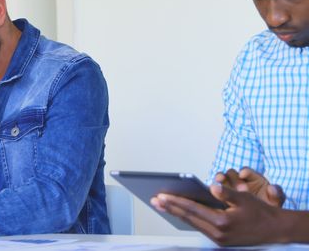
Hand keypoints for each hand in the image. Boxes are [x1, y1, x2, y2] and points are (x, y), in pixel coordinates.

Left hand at [151, 185, 286, 245]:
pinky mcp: (219, 241)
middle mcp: (218, 233)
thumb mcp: (245, 198)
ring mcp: (218, 239)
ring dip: (175, 213)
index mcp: (222, 221)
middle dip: (170, 208)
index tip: (161, 195)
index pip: (192, 209)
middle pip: (188, 218)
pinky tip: (178, 212)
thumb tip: (212, 186)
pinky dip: (187, 219)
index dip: (175, 201)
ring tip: (161, 205)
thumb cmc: (260, 212)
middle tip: (154, 200)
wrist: (275, 231)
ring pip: (191, 223)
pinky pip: (199, 228)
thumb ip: (226, 193)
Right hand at [214, 168, 284, 206]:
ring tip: (219, 180)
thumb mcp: (274, 203)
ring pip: (221, 178)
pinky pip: (215, 189)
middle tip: (234, 187)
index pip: (246, 172)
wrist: (259, 223)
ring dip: (221, 179)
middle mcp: (239, 181)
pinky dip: (214, 188)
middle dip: (232, 178)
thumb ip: (276, 195)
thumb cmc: (267, 209)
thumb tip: (272, 187)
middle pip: (232, 174)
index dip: (245, 172)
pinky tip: (213, 189)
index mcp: (253, 180)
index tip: (243, 174)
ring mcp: (229, 188)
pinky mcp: (221, 195)